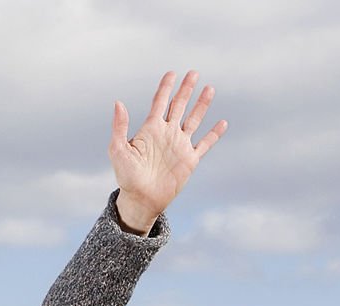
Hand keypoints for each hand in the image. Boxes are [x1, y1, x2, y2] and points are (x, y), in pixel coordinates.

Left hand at [109, 70, 227, 233]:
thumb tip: (118, 102)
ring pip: (194, 120)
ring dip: (202, 105)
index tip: (172, 73)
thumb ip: (120, 126)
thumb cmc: (126, 176)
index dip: (165, 87)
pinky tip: (222, 123)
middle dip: (186, 89)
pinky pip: (205, 144)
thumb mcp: (118, 149)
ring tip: (210, 88)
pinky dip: (214, 134)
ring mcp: (179, 145)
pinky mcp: (190, 160)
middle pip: (179, 106)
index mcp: (150, 129)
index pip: (160, 102)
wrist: (141, 199)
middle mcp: (167, 134)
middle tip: (193, 73)